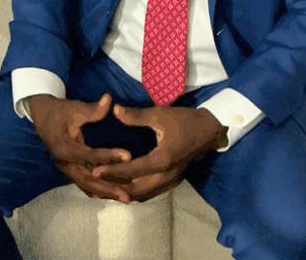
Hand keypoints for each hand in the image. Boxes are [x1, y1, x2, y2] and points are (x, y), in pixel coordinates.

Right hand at [29, 93, 131, 201]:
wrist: (42, 117)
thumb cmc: (59, 112)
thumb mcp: (74, 108)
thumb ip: (92, 109)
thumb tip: (109, 98)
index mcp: (64, 148)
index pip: (89, 156)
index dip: (109, 156)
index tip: (128, 156)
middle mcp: (64, 163)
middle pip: (88, 181)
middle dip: (108, 189)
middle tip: (128, 196)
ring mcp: (66, 169)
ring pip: (87, 186)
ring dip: (105, 192)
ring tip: (125, 198)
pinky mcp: (70, 170)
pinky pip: (85, 183)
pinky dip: (99, 189)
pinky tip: (113, 192)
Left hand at [90, 104, 227, 202]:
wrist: (210, 130)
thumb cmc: (185, 120)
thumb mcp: (161, 114)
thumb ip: (137, 116)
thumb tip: (115, 110)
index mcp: (161, 161)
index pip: (131, 171)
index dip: (111, 171)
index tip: (94, 171)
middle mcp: (165, 176)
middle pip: (135, 191)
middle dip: (116, 188)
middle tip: (98, 183)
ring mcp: (171, 180)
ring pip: (143, 195)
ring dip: (125, 191)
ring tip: (108, 186)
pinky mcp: (173, 180)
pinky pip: (151, 192)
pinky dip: (137, 191)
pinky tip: (127, 185)